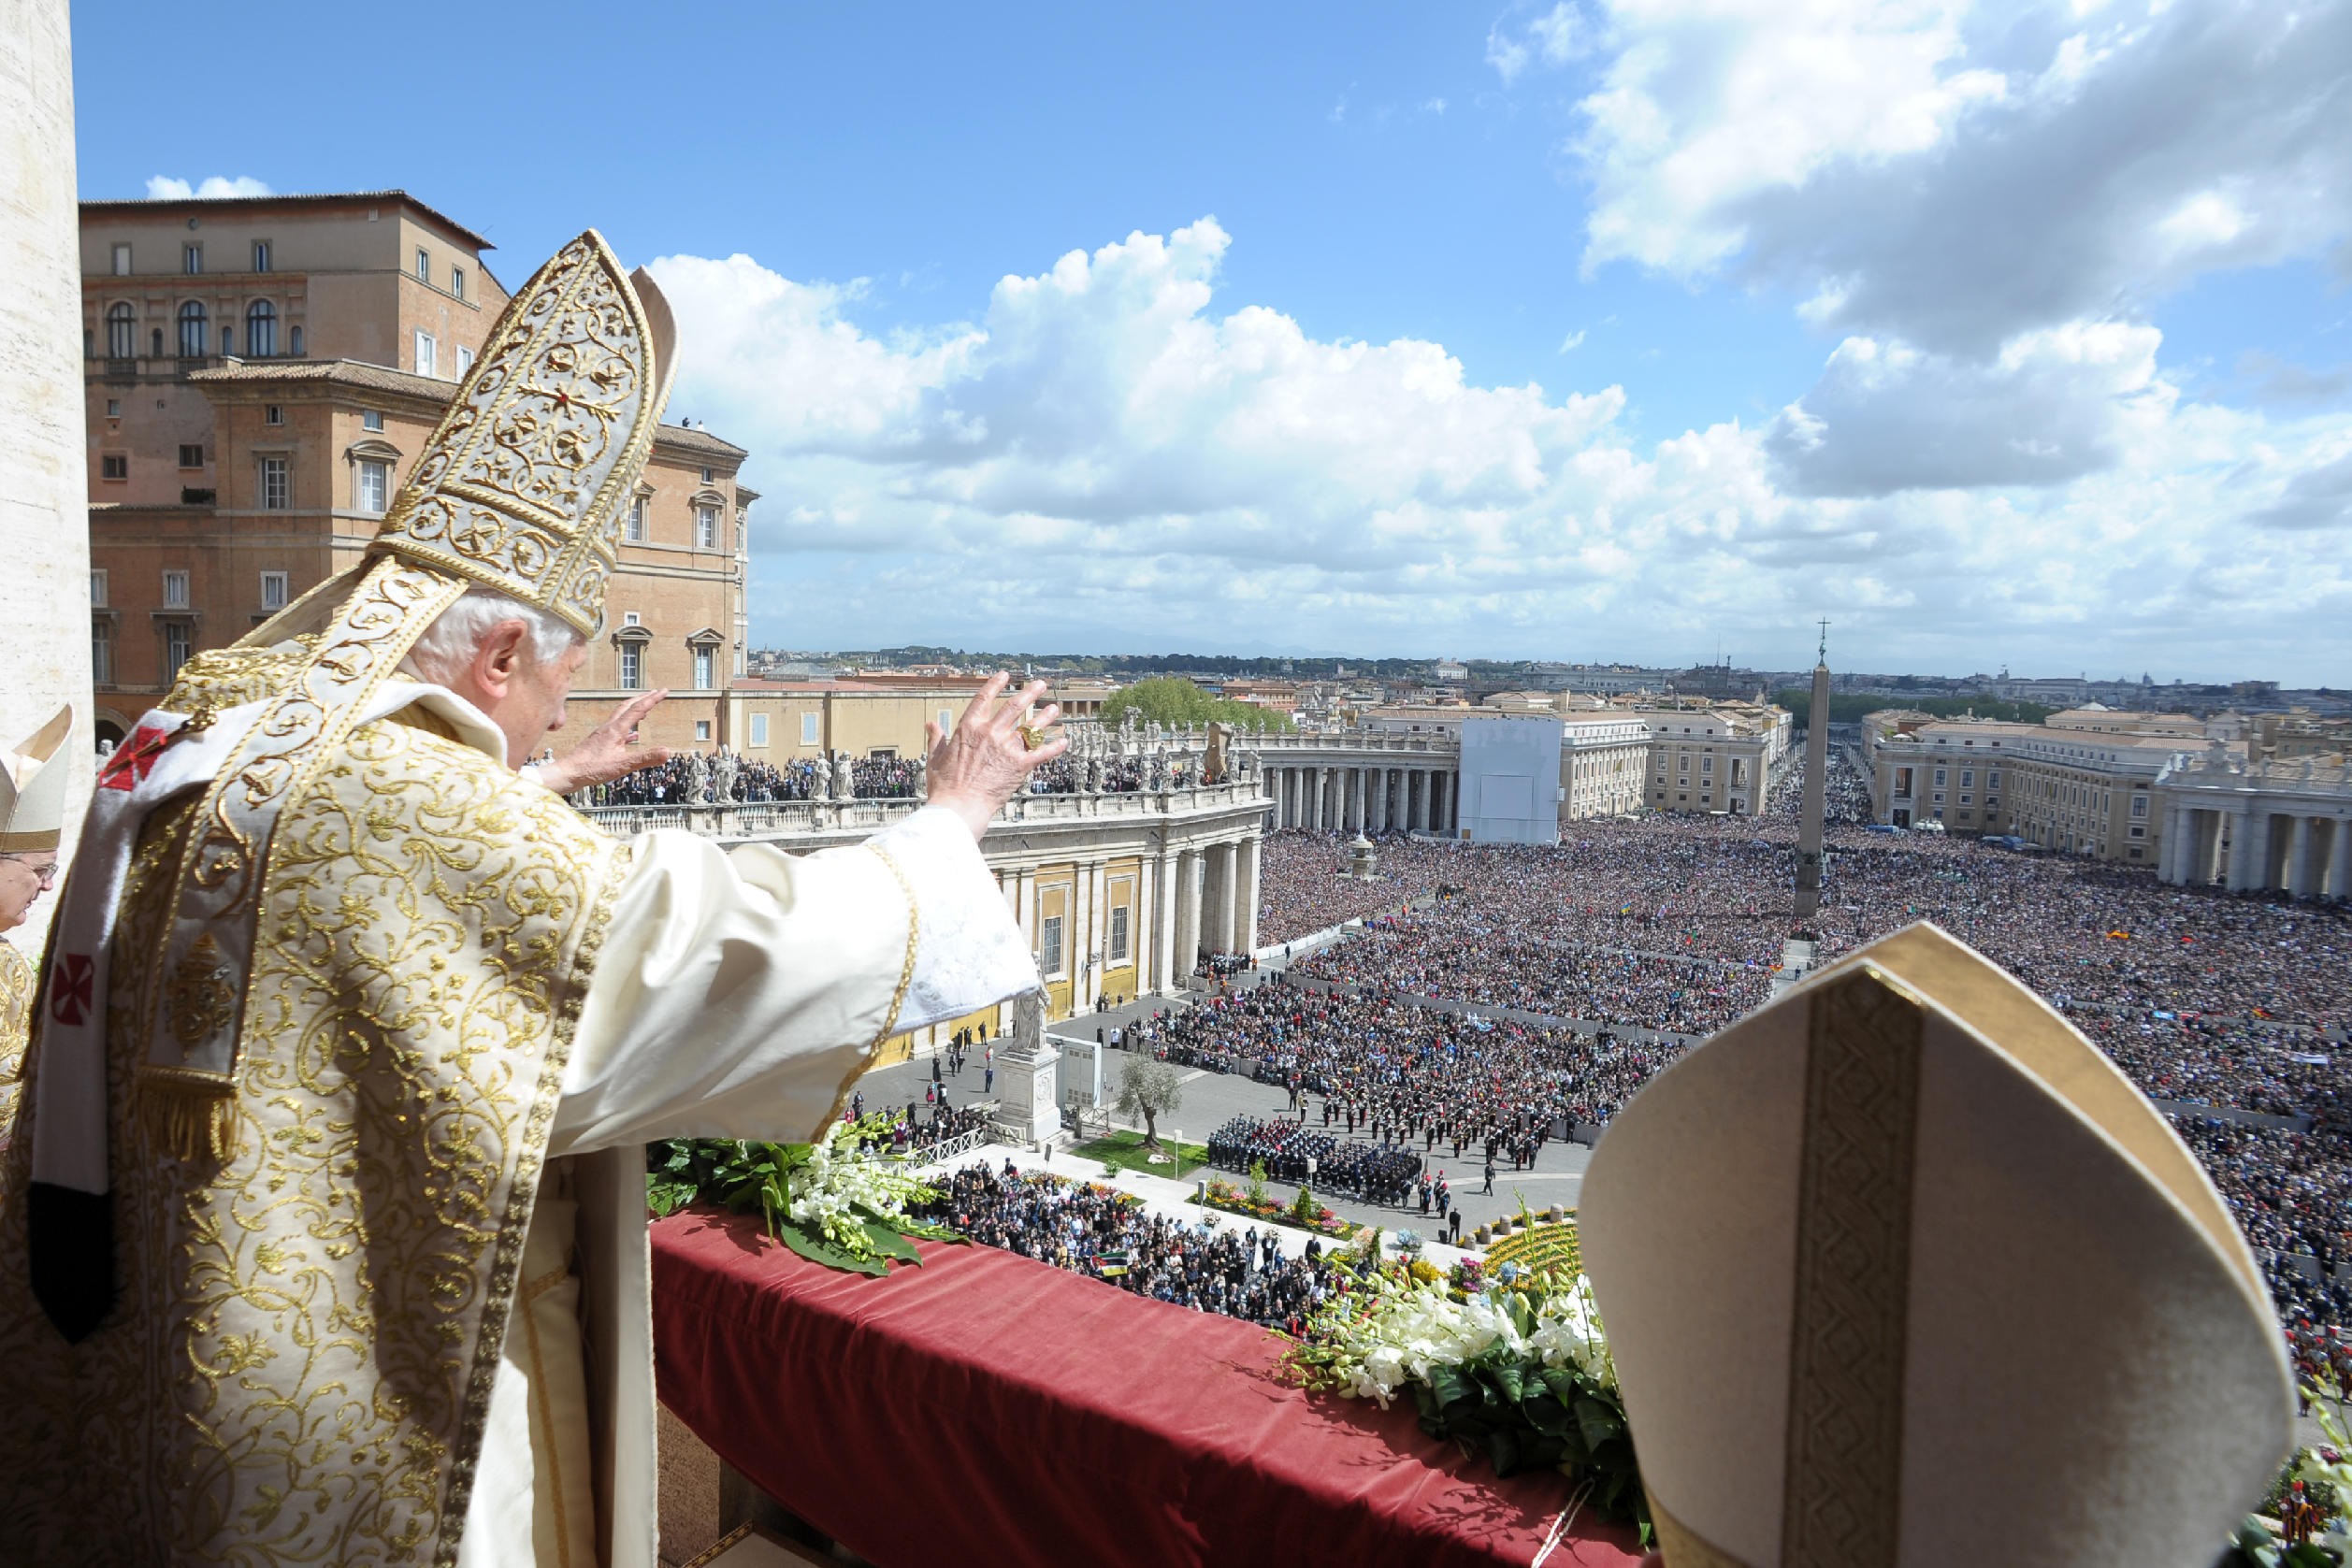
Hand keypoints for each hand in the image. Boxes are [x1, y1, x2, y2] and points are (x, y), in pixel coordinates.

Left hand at [534, 689, 672, 794]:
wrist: (568, 773)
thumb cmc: (591, 769)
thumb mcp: (622, 765)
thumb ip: (645, 758)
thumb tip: (667, 751)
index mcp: (616, 730)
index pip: (638, 709)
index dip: (653, 699)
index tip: (664, 690)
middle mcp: (609, 728)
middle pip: (628, 706)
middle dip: (644, 698)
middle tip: (656, 693)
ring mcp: (603, 734)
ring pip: (621, 716)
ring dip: (635, 710)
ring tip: (645, 710)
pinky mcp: (599, 742)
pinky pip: (617, 730)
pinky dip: (628, 728)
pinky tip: (632, 736)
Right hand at [925, 673, 1066, 840]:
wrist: (958, 807)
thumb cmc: (945, 787)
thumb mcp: (935, 758)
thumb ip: (936, 739)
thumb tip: (931, 725)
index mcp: (969, 728)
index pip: (984, 698)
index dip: (995, 684)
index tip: (1004, 676)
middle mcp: (990, 733)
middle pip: (1014, 706)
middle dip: (1030, 693)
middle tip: (1040, 685)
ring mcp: (1007, 748)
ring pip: (1031, 726)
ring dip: (1045, 716)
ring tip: (1054, 709)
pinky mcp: (1020, 765)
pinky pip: (1042, 753)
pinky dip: (1055, 747)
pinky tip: (1064, 741)